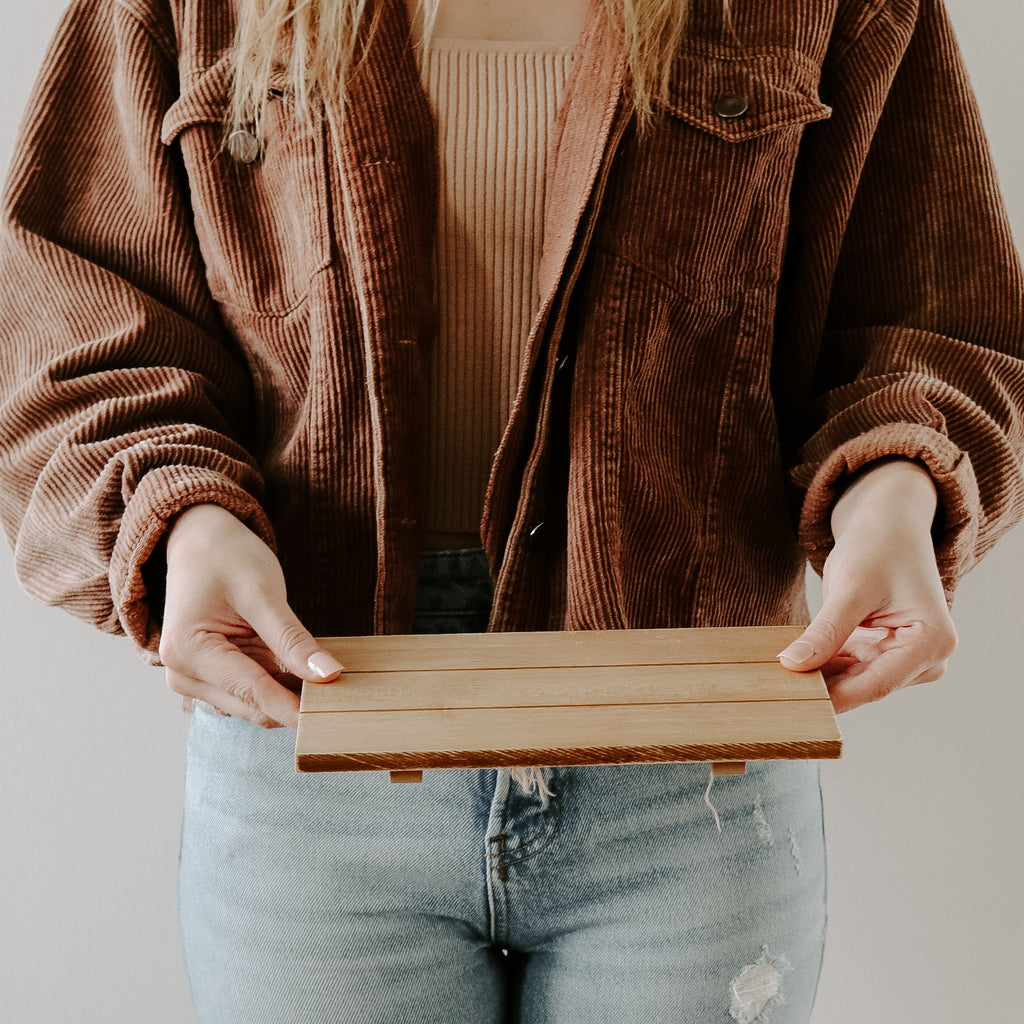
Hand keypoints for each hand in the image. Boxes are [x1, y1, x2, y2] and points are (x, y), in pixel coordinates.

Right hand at [159, 504, 342, 727]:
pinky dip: (281, 683)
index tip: (333, 718)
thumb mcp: (262, 593)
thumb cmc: (225, 558)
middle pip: (254, 705)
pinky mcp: (212, 676)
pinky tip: (303, 667)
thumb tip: (328, 675)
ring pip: (256, 704)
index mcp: (188, 653)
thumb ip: (292, 639)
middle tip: (344, 693)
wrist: (199, 541)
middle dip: (296, 701)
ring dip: (290, 693)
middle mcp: (185, 675)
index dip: (295, 708)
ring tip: (325, 674)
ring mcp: (196, 679)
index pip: (253, 691)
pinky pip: (254, 690)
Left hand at [778, 460, 956, 711]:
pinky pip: (847, 668)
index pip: (876, 684)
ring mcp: (904, 659)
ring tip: (776, 681)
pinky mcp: (882, 653)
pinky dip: (821, 666)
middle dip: (822, 688)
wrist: (888, 526)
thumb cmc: (878, 548)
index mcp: (932, 643)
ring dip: (818, 679)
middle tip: (775, 693)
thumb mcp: (851, 588)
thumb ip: (826, 631)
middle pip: (864, 686)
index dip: (833, 696)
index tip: (792, 702)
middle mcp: (926, 659)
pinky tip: (791, 666)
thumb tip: (793, 665)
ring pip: (852, 681)